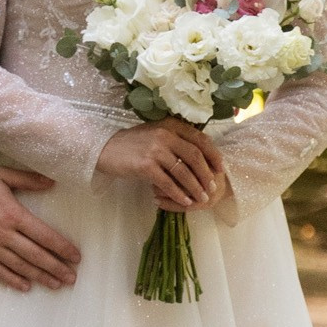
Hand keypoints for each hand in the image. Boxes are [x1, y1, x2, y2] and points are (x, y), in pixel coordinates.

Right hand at [0, 166, 81, 292]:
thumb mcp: (1, 174)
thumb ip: (28, 180)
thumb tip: (52, 182)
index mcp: (14, 215)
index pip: (45, 236)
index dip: (62, 248)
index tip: (76, 257)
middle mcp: (5, 235)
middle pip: (36, 255)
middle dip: (57, 268)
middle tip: (72, 278)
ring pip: (21, 267)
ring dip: (40, 277)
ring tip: (55, 284)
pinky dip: (13, 280)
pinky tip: (26, 286)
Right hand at [96, 119, 228, 211]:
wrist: (105, 149)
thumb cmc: (132, 144)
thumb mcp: (155, 133)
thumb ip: (175, 139)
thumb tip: (200, 155)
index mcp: (170, 125)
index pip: (199, 139)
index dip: (213, 154)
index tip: (221, 168)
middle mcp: (164, 134)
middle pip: (194, 156)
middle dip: (206, 174)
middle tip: (213, 187)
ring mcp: (155, 150)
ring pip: (183, 171)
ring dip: (195, 187)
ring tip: (202, 198)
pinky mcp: (145, 166)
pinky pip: (168, 182)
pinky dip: (179, 194)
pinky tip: (185, 201)